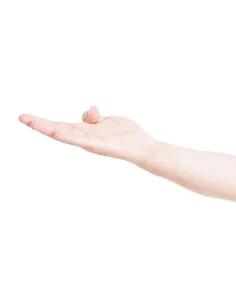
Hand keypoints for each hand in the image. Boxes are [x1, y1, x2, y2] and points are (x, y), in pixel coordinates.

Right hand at [18, 106, 157, 163]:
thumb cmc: (126, 135)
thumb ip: (94, 117)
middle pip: (59, 130)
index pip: (60, 126)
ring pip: (68, 136)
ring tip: (34, 123)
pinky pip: (85, 141)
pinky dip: (72, 137)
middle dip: (40, 125)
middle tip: (22, 118)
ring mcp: (93, 143)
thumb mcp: (107, 121)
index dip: (43, 122)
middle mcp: (86, 139)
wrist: (144, 148)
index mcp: (85, 132)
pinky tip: (60, 133)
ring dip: (51, 130)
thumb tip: (89, 110)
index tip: (25, 116)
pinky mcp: (103, 146)